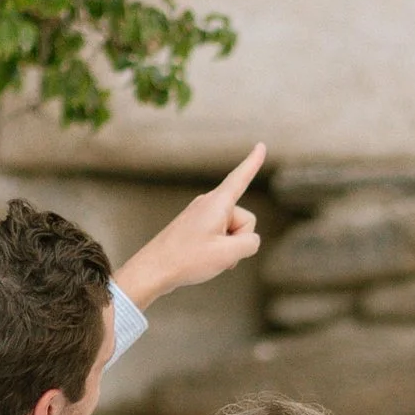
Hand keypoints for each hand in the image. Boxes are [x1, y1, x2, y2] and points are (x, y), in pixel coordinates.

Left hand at [117, 145, 265, 306]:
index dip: (253, 162)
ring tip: (206, 257)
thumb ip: (250, 243)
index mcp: (217, 203)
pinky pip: (219, 235)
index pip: (240, 178)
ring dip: (228, 247)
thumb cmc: (188, 260)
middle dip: (239, 239)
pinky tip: (202, 259)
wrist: (153, 269)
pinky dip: (218, 249)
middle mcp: (209, 203)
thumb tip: (249, 241)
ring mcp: (201, 214)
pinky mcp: (196, 225)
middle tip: (216, 253)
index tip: (261, 145)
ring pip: (232, 230)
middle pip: (244, 219)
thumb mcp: (228, 255)